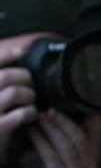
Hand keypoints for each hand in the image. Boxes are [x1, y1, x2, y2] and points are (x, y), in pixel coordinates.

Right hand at [0, 39, 37, 162]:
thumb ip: (1, 86)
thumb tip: (17, 56)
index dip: (5, 55)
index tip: (22, 50)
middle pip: (5, 77)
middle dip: (23, 77)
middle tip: (30, 84)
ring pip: (15, 92)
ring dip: (29, 95)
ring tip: (31, 101)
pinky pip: (21, 114)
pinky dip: (31, 113)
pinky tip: (31, 117)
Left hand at [28, 110, 100, 167]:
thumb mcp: (68, 163)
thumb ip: (67, 145)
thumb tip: (56, 118)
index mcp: (93, 156)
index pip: (95, 131)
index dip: (87, 114)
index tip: (74, 98)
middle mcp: (89, 163)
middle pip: (79, 136)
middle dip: (65, 120)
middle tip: (50, 107)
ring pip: (66, 144)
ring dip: (53, 128)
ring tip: (41, 115)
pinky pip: (51, 155)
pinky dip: (41, 141)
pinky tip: (32, 132)